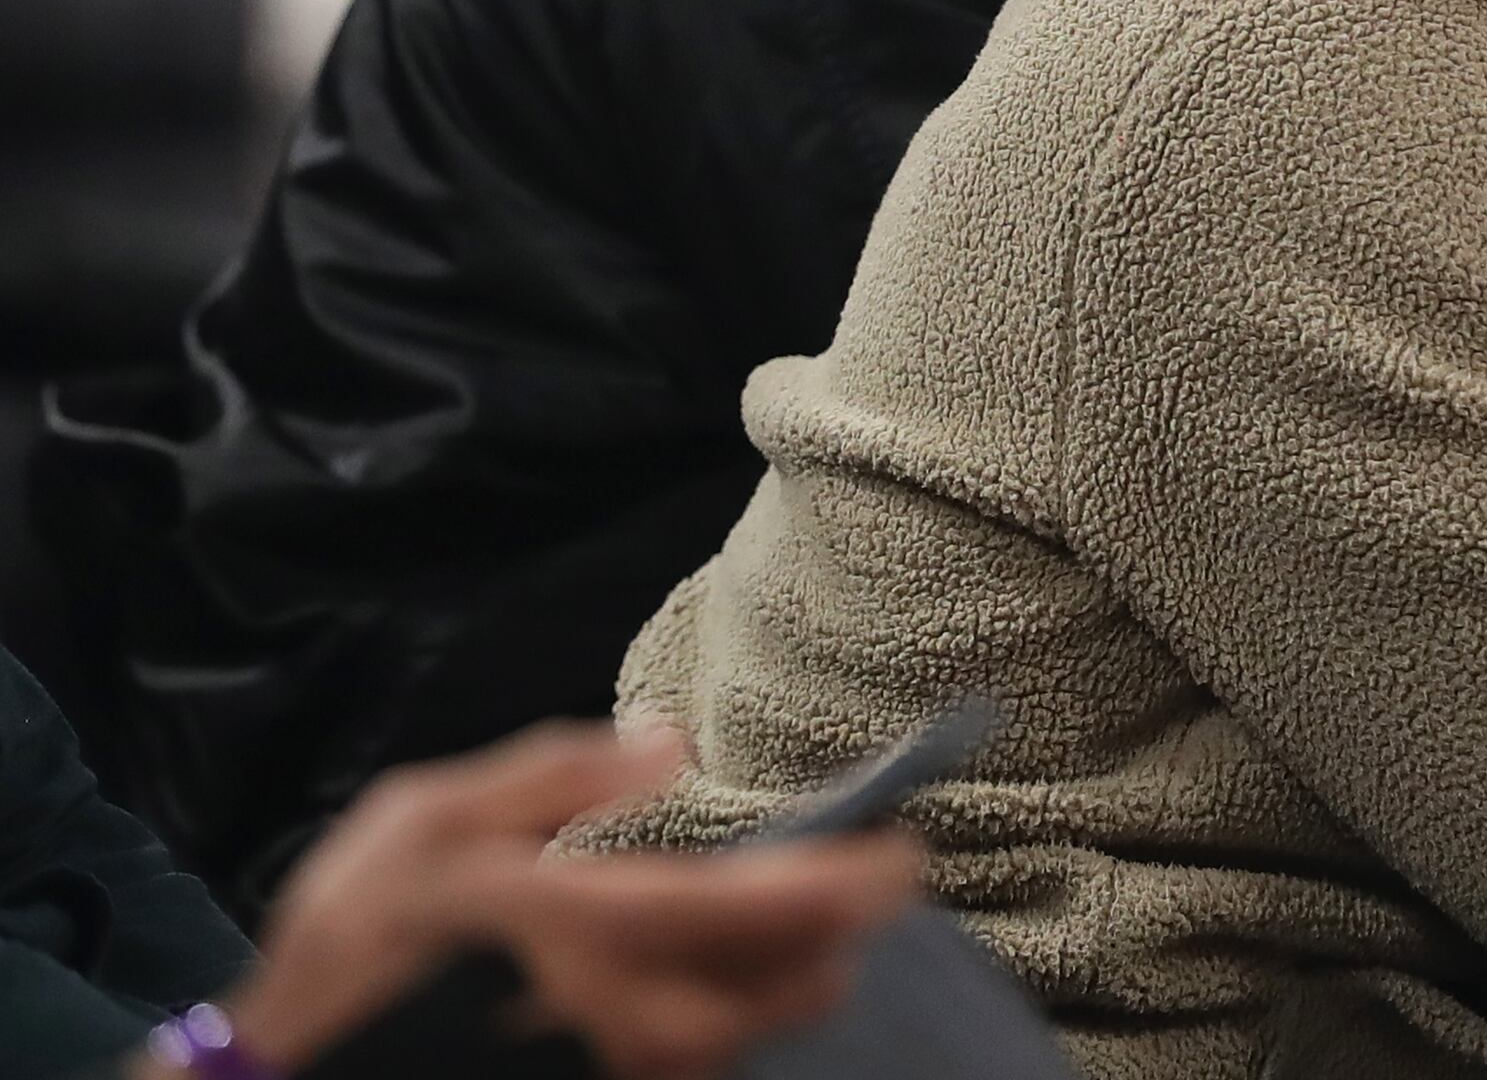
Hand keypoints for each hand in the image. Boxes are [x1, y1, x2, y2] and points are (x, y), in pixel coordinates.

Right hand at [222, 724, 922, 1079]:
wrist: (279, 1073)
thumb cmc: (353, 939)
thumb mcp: (427, 818)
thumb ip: (553, 775)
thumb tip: (666, 743)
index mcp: (578, 922)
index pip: (748, 904)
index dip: (841, 883)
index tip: (903, 857)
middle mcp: (610, 1009)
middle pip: (770, 993)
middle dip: (835, 945)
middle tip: (878, 890)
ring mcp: (604, 1066)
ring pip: (738, 1041)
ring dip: (790, 991)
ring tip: (822, 942)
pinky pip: (686, 1070)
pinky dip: (727, 1032)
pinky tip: (735, 995)